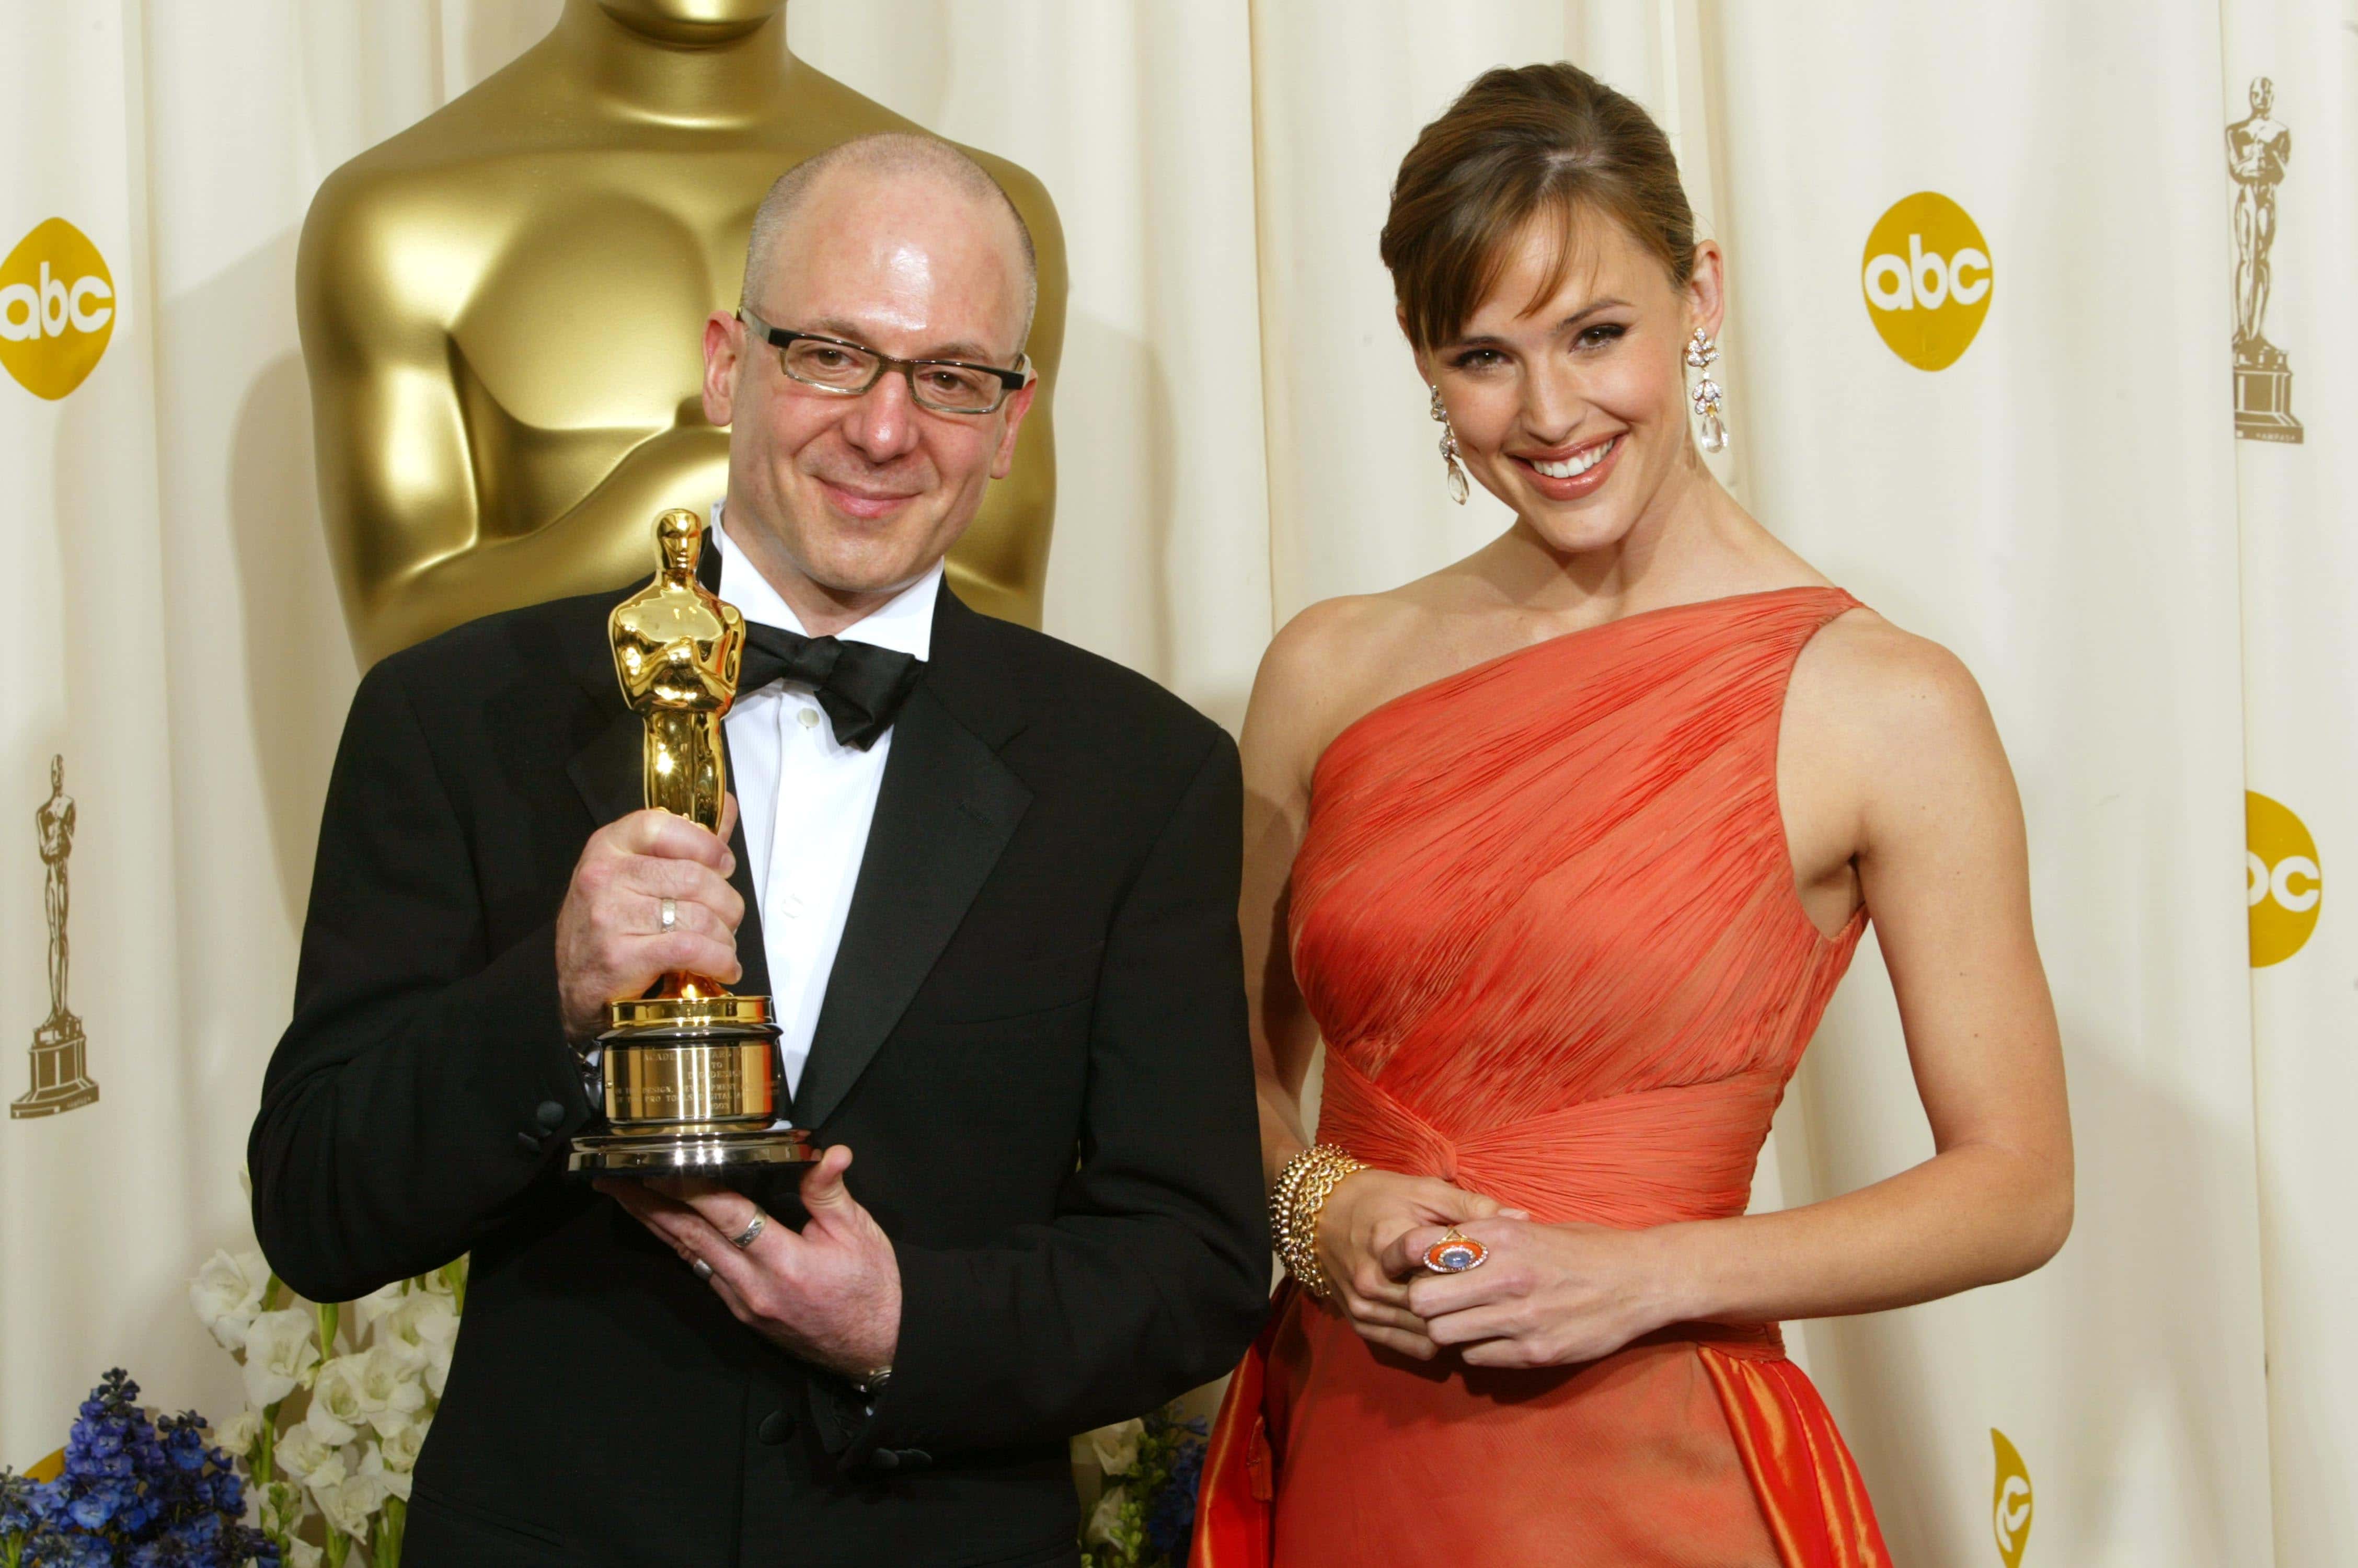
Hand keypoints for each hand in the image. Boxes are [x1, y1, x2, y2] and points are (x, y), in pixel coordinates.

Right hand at [555, 798, 742, 1039]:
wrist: (579, 990)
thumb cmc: (612, 928)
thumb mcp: (634, 876)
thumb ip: (683, 842)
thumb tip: (725, 807)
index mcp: (608, 847)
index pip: (662, 825)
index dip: (704, 844)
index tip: (724, 864)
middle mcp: (603, 877)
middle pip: (694, 877)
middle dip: (727, 903)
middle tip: (730, 919)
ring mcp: (609, 917)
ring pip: (699, 916)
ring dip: (725, 937)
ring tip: (725, 946)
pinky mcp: (620, 957)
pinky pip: (690, 949)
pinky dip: (719, 960)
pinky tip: (723, 968)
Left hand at [598, 1145, 901, 1378]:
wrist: (879, 1348)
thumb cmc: (872, 1293)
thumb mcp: (860, 1233)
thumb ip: (830, 1192)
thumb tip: (828, 1153)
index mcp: (784, 1263)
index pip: (726, 1216)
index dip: (689, 1187)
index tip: (659, 1166)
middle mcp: (754, 1287)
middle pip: (690, 1237)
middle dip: (648, 1205)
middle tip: (615, 1180)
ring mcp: (743, 1304)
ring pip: (689, 1256)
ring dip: (655, 1224)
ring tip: (626, 1198)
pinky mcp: (742, 1312)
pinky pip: (703, 1272)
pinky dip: (680, 1246)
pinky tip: (666, 1229)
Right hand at [1312, 1170, 1510, 1359]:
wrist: (1321, 1213)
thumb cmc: (1379, 1197)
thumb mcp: (1424, 1191)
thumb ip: (1472, 1206)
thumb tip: (1521, 1218)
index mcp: (1387, 1242)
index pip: (1442, 1269)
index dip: (1475, 1272)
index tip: (1500, 1267)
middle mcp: (1371, 1281)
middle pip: (1434, 1306)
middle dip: (1467, 1303)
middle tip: (1499, 1299)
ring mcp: (1363, 1306)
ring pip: (1423, 1332)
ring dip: (1451, 1325)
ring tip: (1478, 1312)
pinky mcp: (1359, 1323)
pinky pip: (1407, 1346)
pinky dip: (1432, 1340)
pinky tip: (1450, 1324)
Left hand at [1391, 1218, 1690, 1368]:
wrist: (1641, 1279)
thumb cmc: (1582, 1248)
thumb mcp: (1528, 1229)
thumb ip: (1482, 1237)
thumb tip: (1434, 1247)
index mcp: (1500, 1237)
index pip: (1420, 1252)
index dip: (1411, 1264)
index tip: (1419, 1269)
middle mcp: (1505, 1276)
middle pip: (1422, 1301)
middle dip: (1423, 1303)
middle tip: (1439, 1302)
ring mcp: (1520, 1318)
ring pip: (1444, 1335)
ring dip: (1449, 1330)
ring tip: (1467, 1321)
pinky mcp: (1535, 1352)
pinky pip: (1476, 1358)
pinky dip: (1477, 1349)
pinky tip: (1495, 1336)